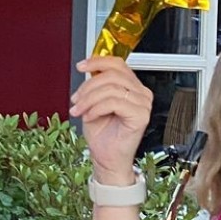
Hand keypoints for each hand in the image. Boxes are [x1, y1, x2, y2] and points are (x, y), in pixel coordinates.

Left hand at [70, 56, 151, 183]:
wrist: (106, 158)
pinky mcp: (141, 116)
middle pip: (112, 75)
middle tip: (76, 99)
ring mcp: (144, 104)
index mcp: (132, 87)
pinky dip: (96, 109)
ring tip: (79, 110)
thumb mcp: (93, 102)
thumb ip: (96, 84)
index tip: (81, 66)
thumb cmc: (102, 133)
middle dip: (88, 86)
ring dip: (89, 99)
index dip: (98, 61)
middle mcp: (141, 93)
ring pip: (111, 88)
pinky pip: (114, 102)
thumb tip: (89, 69)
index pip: (118, 64)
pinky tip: (89, 117)